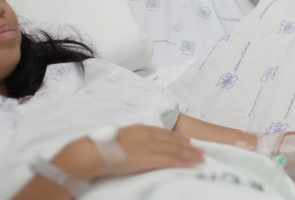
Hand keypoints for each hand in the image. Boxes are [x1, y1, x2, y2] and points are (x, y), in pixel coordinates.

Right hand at [55, 125, 203, 181]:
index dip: (178, 138)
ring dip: (190, 155)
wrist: (94, 152)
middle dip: (189, 147)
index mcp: (141, 129)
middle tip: (200, 150)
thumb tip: (135, 146)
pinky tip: (190, 166)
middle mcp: (148, 135)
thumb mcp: (120, 137)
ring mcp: (150, 147)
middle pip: (173, 141)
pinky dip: (182, 163)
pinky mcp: (149, 159)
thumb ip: (132, 139)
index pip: (164, 133)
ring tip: (200, 158)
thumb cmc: (101, 147)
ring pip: (175, 150)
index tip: (188, 141)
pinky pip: (170, 161)